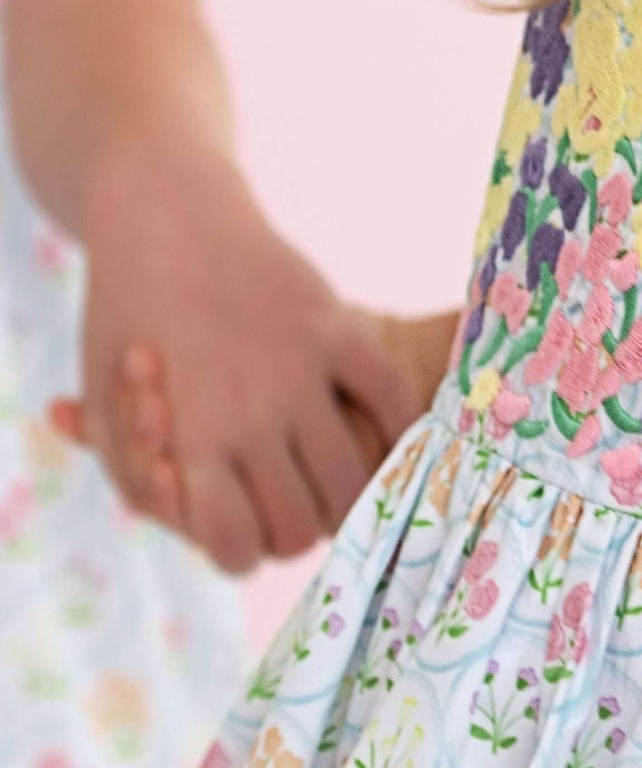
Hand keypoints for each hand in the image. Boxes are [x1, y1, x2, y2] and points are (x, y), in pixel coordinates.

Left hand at [54, 302, 460, 542]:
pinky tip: (391, 436)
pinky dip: (404, 431)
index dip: (244, 549)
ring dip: (350, 494)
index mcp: (190, 442)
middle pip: (301, 527)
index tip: (245, 528)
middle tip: (293, 502)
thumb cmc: (127, 322)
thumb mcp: (113, 414)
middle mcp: (250, 416)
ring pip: (353, 480)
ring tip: (337, 478)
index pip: (239, 548)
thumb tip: (202, 534)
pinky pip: (392, 400)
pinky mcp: (336, 326)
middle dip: (297, 526)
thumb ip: (147, 484)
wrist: (167, 219)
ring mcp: (300, 370)